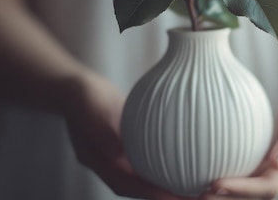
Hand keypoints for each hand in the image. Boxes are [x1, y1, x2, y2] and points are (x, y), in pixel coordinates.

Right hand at [62, 71, 191, 199]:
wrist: (80, 88)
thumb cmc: (84, 96)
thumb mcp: (90, 108)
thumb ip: (102, 131)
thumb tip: (118, 154)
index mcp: (97, 161)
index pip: (126, 184)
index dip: (150, 193)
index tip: (174, 197)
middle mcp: (110, 166)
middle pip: (139, 189)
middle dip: (165, 197)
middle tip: (196, 198)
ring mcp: (119, 159)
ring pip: (145, 180)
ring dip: (169, 186)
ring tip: (197, 189)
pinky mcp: (129, 149)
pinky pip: (149, 164)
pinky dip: (167, 169)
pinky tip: (189, 166)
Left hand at [201, 81, 277, 198]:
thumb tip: (277, 161)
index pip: (266, 186)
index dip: (241, 189)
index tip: (215, 184)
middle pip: (253, 196)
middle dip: (226, 199)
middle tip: (197, 194)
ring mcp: (271, 169)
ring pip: (246, 189)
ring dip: (223, 194)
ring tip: (193, 192)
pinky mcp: (262, 161)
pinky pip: (243, 174)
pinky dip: (225, 179)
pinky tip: (201, 173)